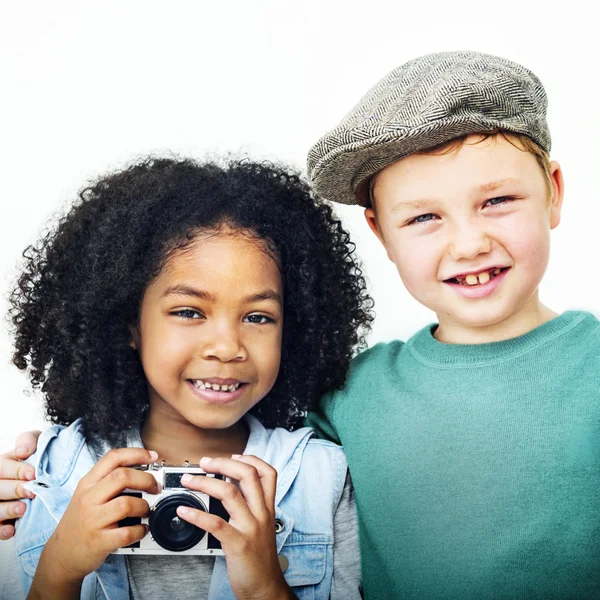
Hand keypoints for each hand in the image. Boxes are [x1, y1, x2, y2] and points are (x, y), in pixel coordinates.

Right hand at [0, 430, 40, 539]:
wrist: (51, 472)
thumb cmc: (41, 457)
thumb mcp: (37, 443)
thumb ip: (29, 441)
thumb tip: (24, 451)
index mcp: (1, 464)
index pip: (1, 467)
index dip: (16, 471)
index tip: (33, 474)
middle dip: (14, 490)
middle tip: (31, 492)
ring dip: (6, 510)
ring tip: (22, 509)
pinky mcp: (0, 520)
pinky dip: (1, 530)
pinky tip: (11, 530)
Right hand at [35, 447, 158, 586]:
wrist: (61, 555)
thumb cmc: (80, 522)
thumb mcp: (86, 495)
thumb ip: (109, 481)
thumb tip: (143, 471)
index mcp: (87, 483)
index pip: (113, 458)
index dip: (136, 453)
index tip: (153, 456)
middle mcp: (88, 499)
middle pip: (122, 476)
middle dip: (146, 479)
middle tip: (155, 487)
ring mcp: (93, 520)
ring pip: (126, 504)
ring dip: (143, 506)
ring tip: (145, 511)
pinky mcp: (99, 542)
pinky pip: (126, 532)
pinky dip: (140, 530)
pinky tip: (141, 530)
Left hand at [177, 455, 294, 599]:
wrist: (266, 588)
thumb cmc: (260, 558)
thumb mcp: (262, 526)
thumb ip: (251, 506)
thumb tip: (230, 487)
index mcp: (267, 508)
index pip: (267, 472)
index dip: (251, 459)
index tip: (233, 456)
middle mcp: (261, 513)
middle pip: (247, 475)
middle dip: (223, 463)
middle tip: (205, 463)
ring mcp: (250, 527)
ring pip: (229, 493)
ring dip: (204, 483)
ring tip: (188, 481)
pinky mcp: (238, 544)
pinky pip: (215, 524)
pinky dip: (196, 514)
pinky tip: (184, 511)